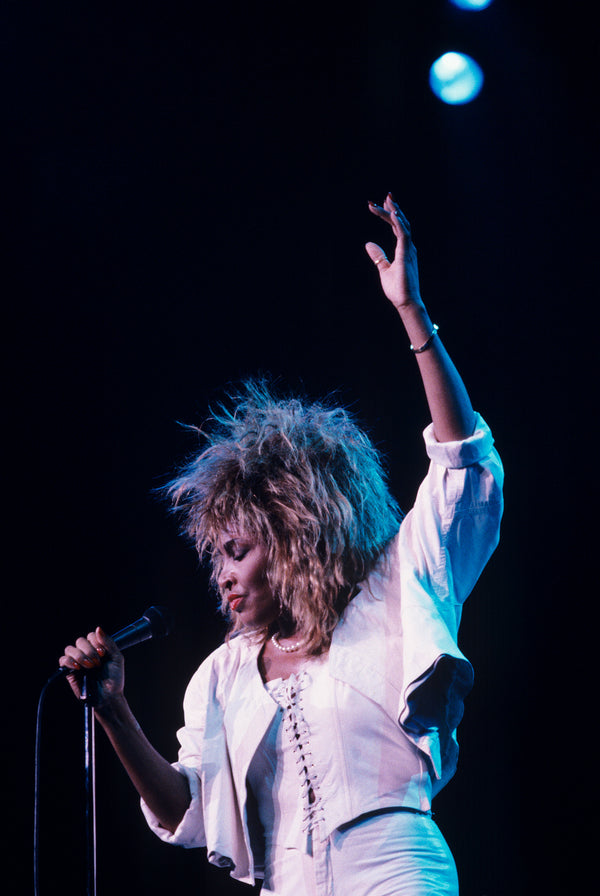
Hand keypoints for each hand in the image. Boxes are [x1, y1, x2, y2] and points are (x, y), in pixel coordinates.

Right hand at [59, 626, 124, 707]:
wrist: (108, 697)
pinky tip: (79, 667)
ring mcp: (77, 662)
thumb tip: (98, 628)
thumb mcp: (117, 658)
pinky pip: (63, 660)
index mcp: (98, 648)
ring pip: (70, 649)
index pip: (91, 636)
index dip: (96, 642)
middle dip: (89, 650)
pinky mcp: (69, 672)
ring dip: (80, 656)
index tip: (103, 654)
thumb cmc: (115, 680)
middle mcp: (86, 654)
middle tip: (97, 663)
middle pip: (80, 641)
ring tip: (90, 667)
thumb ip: (108, 642)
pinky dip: (69, 661)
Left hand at [366, 193, 421, 309]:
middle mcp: (409, 247)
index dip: (389, 215)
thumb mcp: (384, 269)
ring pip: (402, 225)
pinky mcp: (407, 255)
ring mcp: (409, 250)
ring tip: (387, 199)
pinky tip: (393, 213)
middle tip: (385, 196)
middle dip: (393, 208)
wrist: (406, 302)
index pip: (397, 228)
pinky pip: (404, 234)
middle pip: (401, 223)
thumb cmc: (398, 289)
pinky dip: (399, 223)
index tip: (378, 205)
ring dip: (394, 212)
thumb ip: (378, 256)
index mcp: (404, 250)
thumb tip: (368, 244)